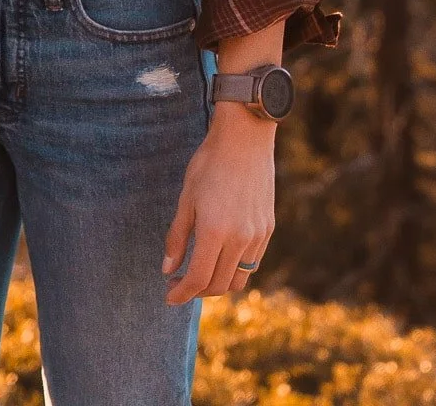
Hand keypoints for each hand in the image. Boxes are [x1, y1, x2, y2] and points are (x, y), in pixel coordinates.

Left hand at [162, 103, 275, 301]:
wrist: (245, 139)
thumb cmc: (209, 163)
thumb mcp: (186, 198)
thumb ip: (177, 236)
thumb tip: (168, 269)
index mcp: (215, 231)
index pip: (198, 278)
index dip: (182, 293)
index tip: (169, 296)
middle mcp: (240, 239)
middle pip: (219, 284)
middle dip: (197, 291)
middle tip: (179, 283)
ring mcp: (257, 236)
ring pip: (238, 279)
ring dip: (218, 284)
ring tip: (200, 274)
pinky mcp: (267, 230)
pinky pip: (252, 263)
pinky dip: (235, 269)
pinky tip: (220, 257)